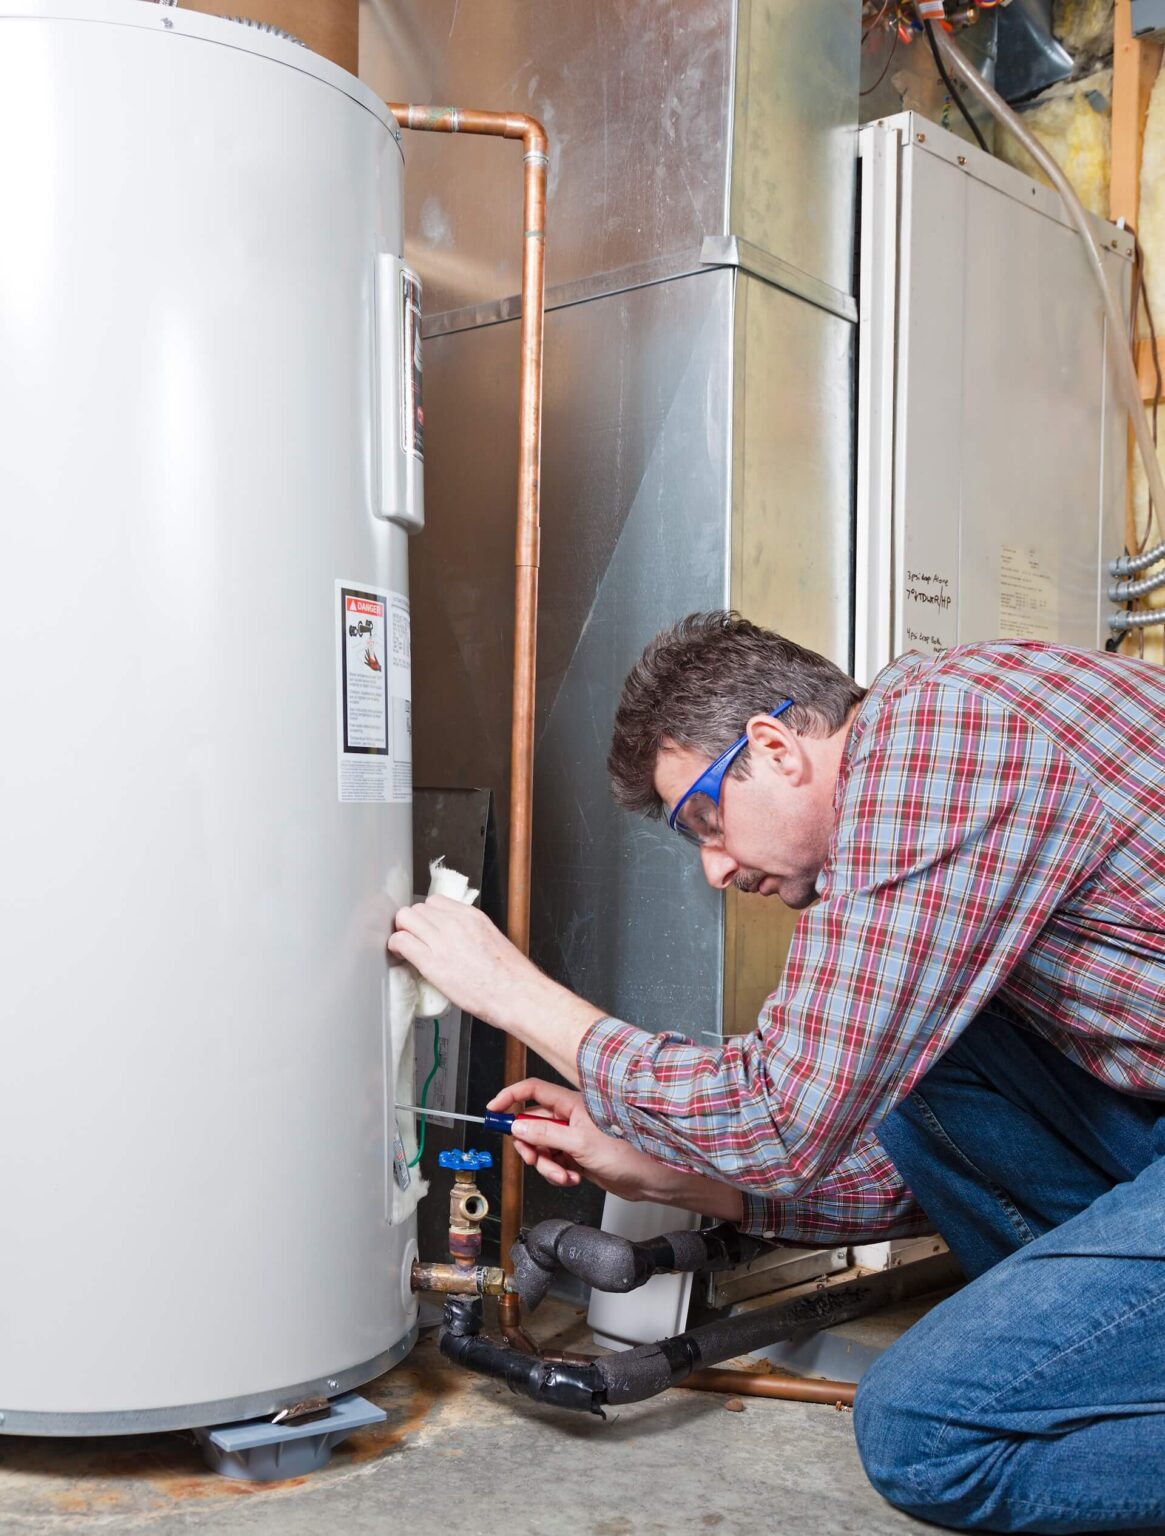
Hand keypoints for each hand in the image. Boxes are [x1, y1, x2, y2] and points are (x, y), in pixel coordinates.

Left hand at [387, 896, 545, 1028]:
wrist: (515, 993)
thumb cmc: (509, 975)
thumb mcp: (492, 939)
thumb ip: (470, 932)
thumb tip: (455, 938)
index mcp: (471, 916)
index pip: (435, 901)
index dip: (427, 916)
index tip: (426, 928)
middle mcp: (455, 923)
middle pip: (417, 908)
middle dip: (412, 923)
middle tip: (414, 939)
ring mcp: (442, 940)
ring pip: (405, 918)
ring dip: (402, 931)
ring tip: (407, 947)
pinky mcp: (431, 961)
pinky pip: (401, 941)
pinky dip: (396, 946)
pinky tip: (400, 956)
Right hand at [490, 1077, 699, 1205]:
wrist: (648, 1178)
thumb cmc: (627, 1152)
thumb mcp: (578, 1142)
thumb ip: (545, 1133)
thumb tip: (518, 1125)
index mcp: (571, 1104)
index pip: (532, 1091)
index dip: (510, 1097)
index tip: (493, 1110)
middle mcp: (571, 1117)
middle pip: (532, 1124)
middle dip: (530, 1145)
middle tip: (535, 1158)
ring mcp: (573, 1137)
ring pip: (542, 1148)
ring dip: (546, 1165)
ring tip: (563, 1173)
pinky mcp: (577, 1156)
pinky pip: (554, 1162)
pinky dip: (557, 1172)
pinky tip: (572, 1177)